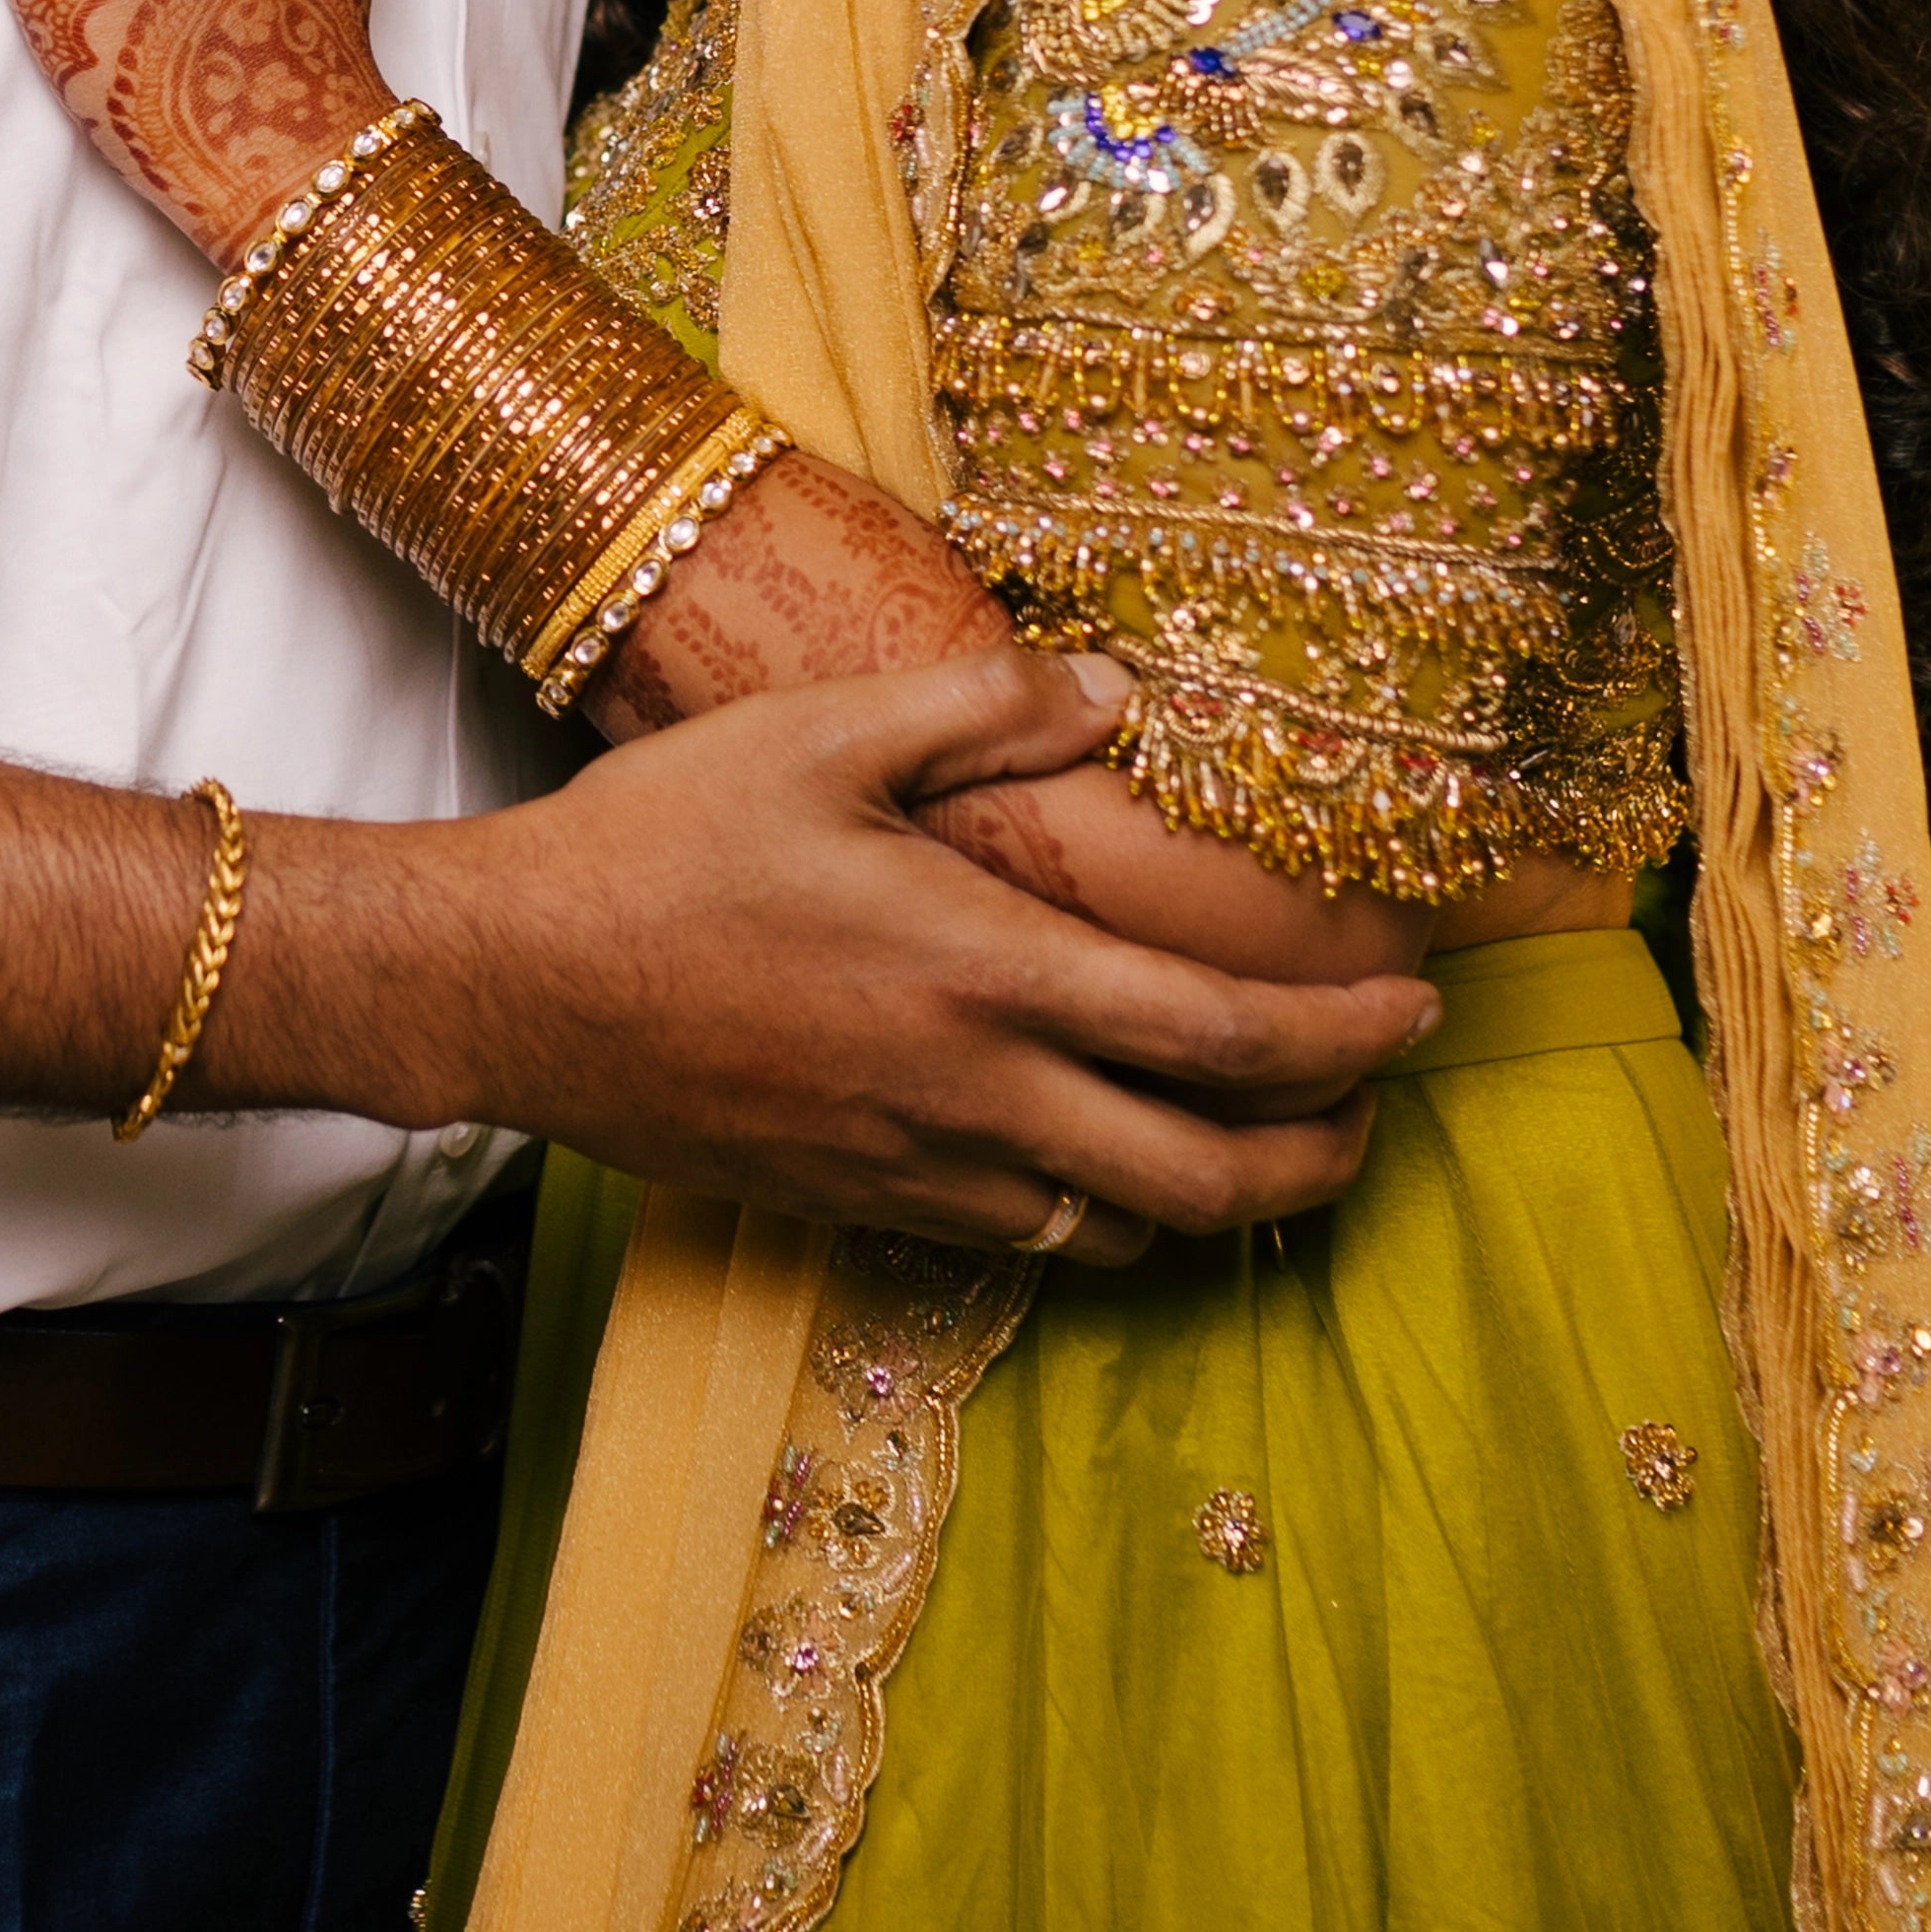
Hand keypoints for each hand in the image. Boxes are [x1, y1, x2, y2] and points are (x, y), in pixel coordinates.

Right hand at [399, 651, 1435, 1253]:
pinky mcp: (856, 1203)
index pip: (1224, 1036)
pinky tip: (1094, 1167)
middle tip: (1371, 1117)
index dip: (1346, 1038)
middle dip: (1319, 1159)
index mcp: (988, 971)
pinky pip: (1019, 1241)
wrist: (511, 982)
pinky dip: (1094, 1220)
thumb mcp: (817, 731)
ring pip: (1120, 1231)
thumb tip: (1113, 690)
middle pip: (1207, 1181)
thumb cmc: (658, 844)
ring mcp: (914, 1167)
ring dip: (1211, 1200)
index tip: (1420, 1014)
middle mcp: (974, 1094)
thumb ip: (979, 704)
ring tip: (1250, 1144)